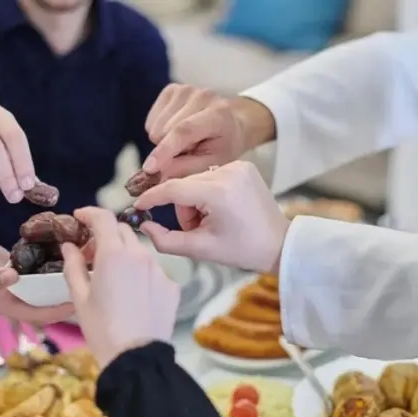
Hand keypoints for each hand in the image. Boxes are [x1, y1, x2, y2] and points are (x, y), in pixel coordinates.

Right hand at [0, 214, 74, 323]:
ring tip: (83, 272)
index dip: (59, 312)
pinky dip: (51, 267)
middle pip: (45, 304)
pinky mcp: (16, 266)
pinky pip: (37, 271)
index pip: (38, 314)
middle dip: (65, 299)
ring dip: (60, 283)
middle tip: (90, 287)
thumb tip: (13, 278)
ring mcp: (16, 281)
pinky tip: (66, 255)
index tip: (80, 303)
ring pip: (43, 288)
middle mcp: (14, 295)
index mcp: (6, 303)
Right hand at [61, 207, 179, 368]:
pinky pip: (154, 271)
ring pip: (139, 250)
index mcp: (114, 254)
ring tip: (112, 277)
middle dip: (105, 235)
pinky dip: (141, 273)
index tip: (80, 217)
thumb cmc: (101, 328)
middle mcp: (140, 255)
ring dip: (124, 254)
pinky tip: (132, 294)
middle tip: (90, 254)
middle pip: (122, 231)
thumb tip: (69, 246)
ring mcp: (159, 270)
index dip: (90, 213)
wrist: (136, 357)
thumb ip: (73, 265)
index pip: (103, 218)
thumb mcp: (80, 297)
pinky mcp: (172, 286)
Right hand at [134, 161, 288, 272]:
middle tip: (194, 229)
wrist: (279, 244)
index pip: (173, 189)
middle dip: (182, 209)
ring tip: (209, 221)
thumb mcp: (200, 249)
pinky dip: (207, 193)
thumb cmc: (243, 250)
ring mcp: (238, 165)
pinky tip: (219, 210)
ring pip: (195, 180)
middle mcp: (229, 171)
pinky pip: (210, 176)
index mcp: (219, 192)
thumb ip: (166, 240)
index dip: (151, 198)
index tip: (137, 206)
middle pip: (184, 185)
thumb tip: (143, 226)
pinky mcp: (244, 165)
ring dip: (194, 201)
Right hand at [143, 84, 275, 179]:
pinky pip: (151, 119)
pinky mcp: (172, 89)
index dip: (165, 150)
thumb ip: (187, 168)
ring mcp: (185, 89)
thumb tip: (159, 171)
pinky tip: (176, 129)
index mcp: (217, 114)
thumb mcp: (213, 164)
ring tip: (185, 139)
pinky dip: (159, 129)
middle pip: (164, 130)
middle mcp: (201, 96)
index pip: (184, 131)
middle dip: (169, 148)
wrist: (232, 123)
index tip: (149, 168)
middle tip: (188, 149)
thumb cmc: (223, 146)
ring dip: (164, 139)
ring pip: (155, 126)